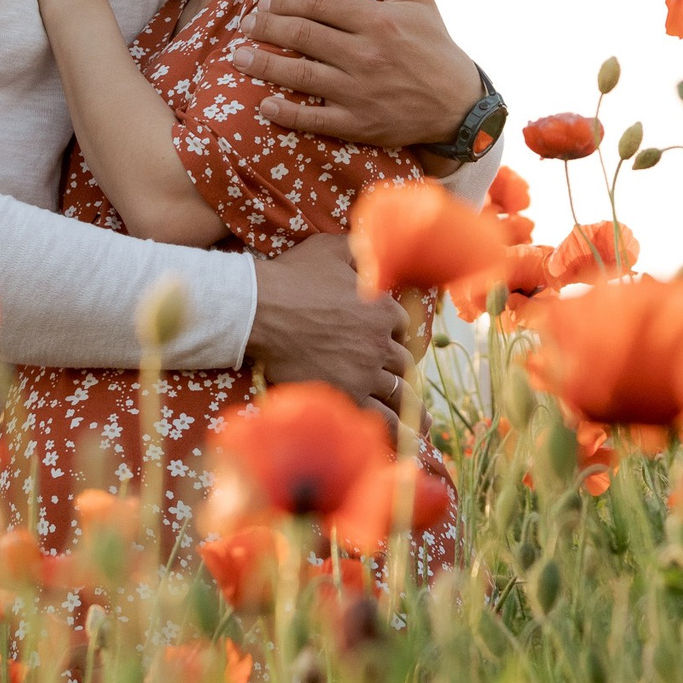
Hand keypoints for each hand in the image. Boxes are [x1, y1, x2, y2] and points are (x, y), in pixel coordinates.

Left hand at [231, 0, 482, 147]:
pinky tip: (265, 104)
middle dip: (266, 27)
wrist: (457, 104)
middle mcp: (365, 55)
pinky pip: (313, 119)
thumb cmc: (433, 45)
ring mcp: (359, 92)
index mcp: (377, 21)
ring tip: (238, 56)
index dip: (285, 0)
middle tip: (247, 25)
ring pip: (299, 75)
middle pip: (301, 35)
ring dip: (263, 64)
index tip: (267, 0)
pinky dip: (286, 113)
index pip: (317, 4)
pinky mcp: (358, 124)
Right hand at [246, 233, 414, 416]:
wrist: (260, 310)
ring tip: (422, 425)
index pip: (402, 329)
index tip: (390, 343)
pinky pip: (379, 418)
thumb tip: (375, 242)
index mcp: (384, 310)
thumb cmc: (293, 276)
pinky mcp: (344, 395)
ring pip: (397, 393)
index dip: (396, 336)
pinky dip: (394, 429)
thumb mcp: (331, 249)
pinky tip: (405, 440)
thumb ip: (360, 249)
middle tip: (402, 382)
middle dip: (401, 371)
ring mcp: (364, 373)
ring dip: (410, 408)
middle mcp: (380, 344)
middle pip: (402, 363)